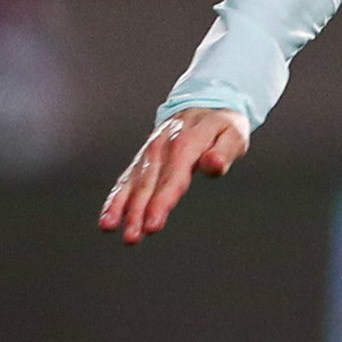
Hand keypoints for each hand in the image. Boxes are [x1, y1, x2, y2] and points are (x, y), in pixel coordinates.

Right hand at [97, 108, 248, 244]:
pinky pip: (126, 180)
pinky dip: (115, 199)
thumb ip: (224, 152)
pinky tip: (108, 219)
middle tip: (132, 236)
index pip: (173, 176)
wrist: (204, 104)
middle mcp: (162, 148)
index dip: (161, 201)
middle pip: (149, 184)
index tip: (152, 223)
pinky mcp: (143, 160)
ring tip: (110, 227)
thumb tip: (213, 164)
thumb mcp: (233, 135)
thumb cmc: (221, 126)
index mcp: (187, 142)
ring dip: (121, 207)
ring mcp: (149, 154)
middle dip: (137, 211)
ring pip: (133, 183)